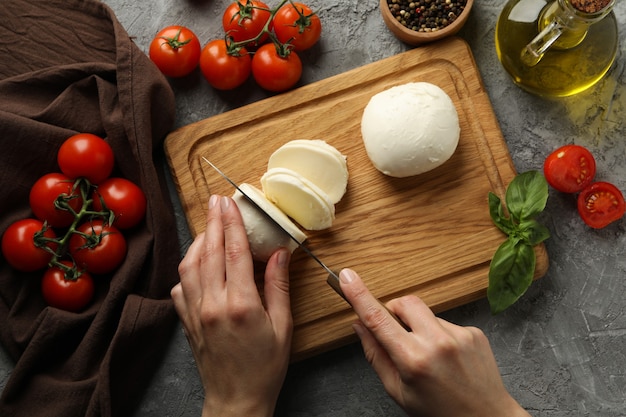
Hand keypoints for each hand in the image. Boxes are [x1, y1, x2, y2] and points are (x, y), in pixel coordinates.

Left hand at [171, 194, 292, 416]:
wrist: (237, 400)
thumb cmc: (265, 367)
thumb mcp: (283, 327)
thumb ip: (279, 286)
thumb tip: (280, 253)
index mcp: (240, 304)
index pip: (235, 252)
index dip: (233, 223)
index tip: (231, 202)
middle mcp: (212, 304)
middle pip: (209, 252)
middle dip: (214, 222)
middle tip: (217, 200)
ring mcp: (195, 313)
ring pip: (189, 266)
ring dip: (199, 242)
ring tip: (210, 226)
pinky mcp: (186, 322)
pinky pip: (180, 287)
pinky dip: (187, 268)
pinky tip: (198, 263)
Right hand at [338, 268, 530, 416]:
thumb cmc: (439, 412)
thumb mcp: (398, 391)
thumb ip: (375, 356)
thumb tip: (359, 326)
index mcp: (413, 360)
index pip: (378, 320)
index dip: (359, 295)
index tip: (347, 277)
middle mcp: (438, 343)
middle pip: (405, 303)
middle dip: (395, 312)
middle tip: (398, 335)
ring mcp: (459, 335)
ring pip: (426, 314)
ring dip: (420, 328)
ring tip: (430, 357)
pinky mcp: (474, 332)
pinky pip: (446, 323)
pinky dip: (440, 335)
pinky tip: (448, 358)